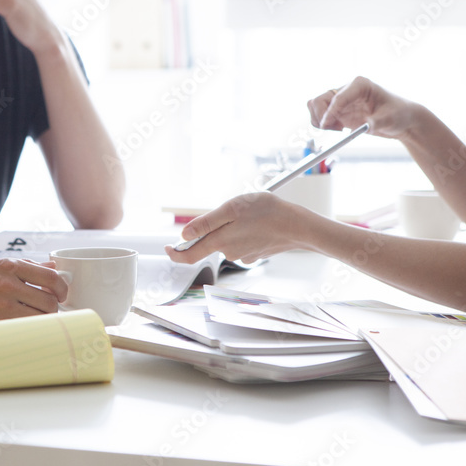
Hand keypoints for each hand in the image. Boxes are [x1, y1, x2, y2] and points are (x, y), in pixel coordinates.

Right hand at [0, 258, 67, 326]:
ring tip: (34, 318)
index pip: (51, 278)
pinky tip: (22, 328)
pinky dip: (28, 330)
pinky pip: (24, 330)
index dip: (62, 289)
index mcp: (8, 266)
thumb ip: (23, 266)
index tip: (60, 295)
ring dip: (42, 320)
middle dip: (52, 308)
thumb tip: (52, 268)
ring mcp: (1, 305)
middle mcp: (7, 284)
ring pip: (40, 318)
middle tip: (46, 310)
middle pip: (50, 302)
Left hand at [164, 193, 305, 264]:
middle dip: (215, 226)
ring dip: (233, 226)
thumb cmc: (267, 212)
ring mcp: (244, 255)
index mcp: (220, 242)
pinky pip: (242, 241)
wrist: (298, 225)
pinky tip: (259, 222)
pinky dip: (245, 231)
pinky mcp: (255, 253)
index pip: (189, 256)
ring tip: (251, 212)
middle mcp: (230, 252)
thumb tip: (183, 236)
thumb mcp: (231, 209)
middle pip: (210, 242)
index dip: (174, 253)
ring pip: (228, 239)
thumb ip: (205, 224)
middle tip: (234, 209)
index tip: (167, 247)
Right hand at [308, 76, 418, 140]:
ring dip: (319, 120)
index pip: (338, 97)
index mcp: (360, 85)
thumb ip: (377, 122)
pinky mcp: (338, 110)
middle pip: (320, 100)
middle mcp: (347, 89)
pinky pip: (319, 115)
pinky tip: (338, 130)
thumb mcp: (391, 118)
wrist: (401, 119)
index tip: (326, 126)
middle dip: (321, 116)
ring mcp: (340, 99)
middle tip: (335, 130)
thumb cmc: (398, 113)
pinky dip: (322, 124)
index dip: (330, 112)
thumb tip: (364, 127)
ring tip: (338, 130)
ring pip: (315, 106)